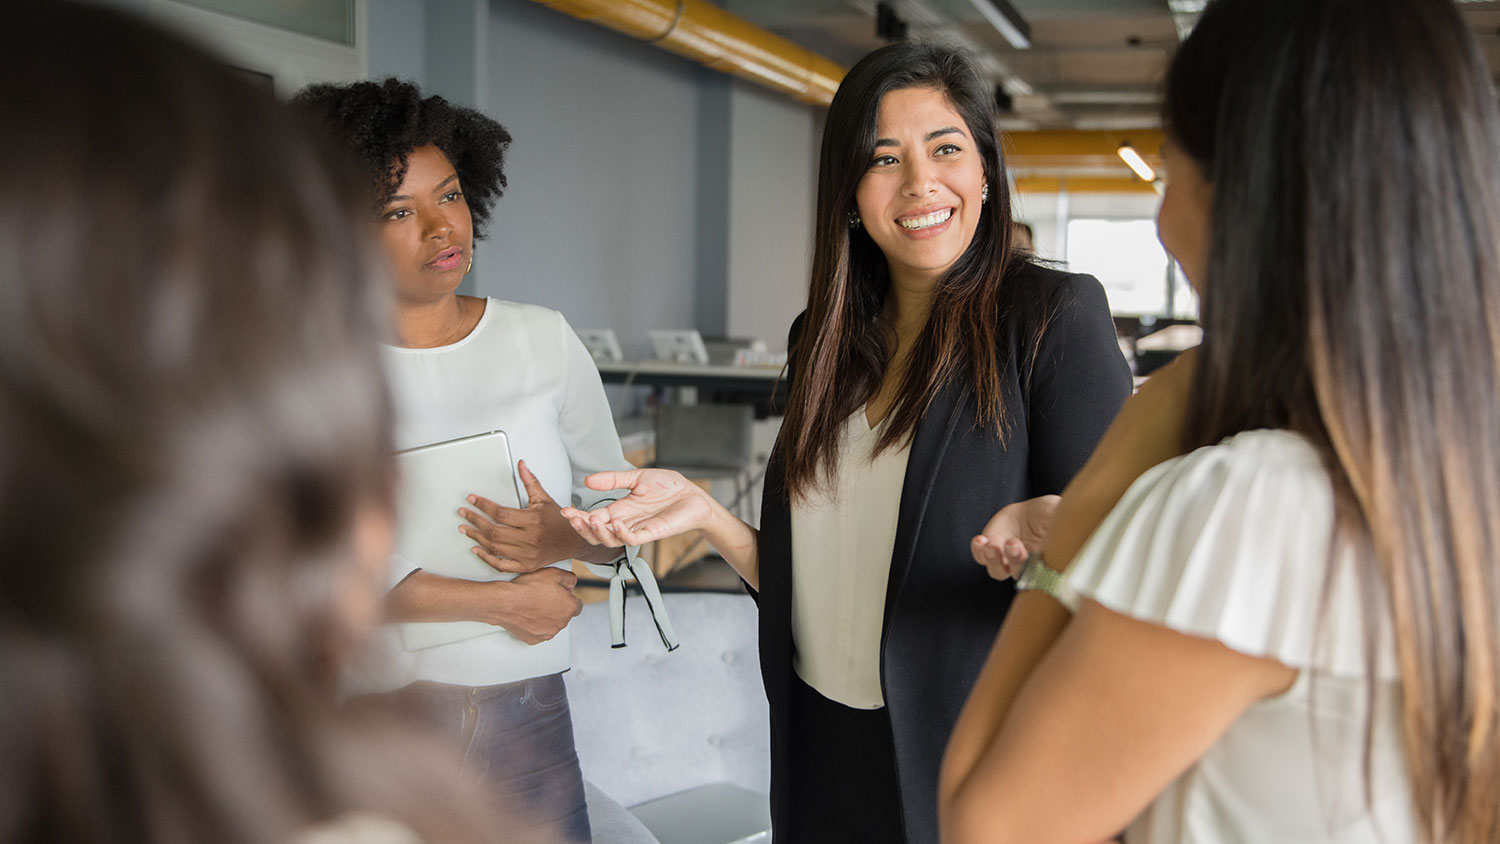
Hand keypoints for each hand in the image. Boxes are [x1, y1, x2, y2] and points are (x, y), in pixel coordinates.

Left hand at [459, 460, 587, 572]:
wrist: (573, 541)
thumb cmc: (558, 520)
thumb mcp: (544, 499)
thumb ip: (530, 482)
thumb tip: (521, 465)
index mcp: (533, 520)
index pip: (501, 513)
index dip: (483, 505)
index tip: (472, 499)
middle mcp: (530, 539)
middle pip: (494, 530)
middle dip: (475, 520)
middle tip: (464, 513)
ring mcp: (527, 554)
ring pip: (494, 547)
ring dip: (476, 537)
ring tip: (465, 528)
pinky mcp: (526, 565)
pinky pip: (501, 565)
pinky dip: (487, 558)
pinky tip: (477, 549)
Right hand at [493, 567, 581, 644]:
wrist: (506, 602)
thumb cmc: (528, 588)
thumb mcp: (554, 573)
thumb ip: (569, 579)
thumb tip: (571, 583)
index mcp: (570, 608)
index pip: (577, 605)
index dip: (567, 598)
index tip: (560, 595)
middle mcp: (561, 623)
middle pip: (563, 615)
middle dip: (556, 607)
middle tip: (543, 597)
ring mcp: (547, 633)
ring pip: (550, 625)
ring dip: (545, 617)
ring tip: (533, 605)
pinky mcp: (534, 639)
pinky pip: (537, 632)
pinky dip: (533, 625)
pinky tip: (527, 614)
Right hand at [560, 468, 712, 547]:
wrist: (693, 495)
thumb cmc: (669, 487)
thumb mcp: (637, 478)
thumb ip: (613, 479)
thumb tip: (588, 479)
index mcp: (620, 510)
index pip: (594, 517)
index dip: (578, 517)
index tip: (565, 511)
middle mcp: (626, 522)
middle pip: (597, 533)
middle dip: (582, 527)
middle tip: (571, 518)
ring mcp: (638, 529)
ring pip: (611, 539)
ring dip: (598, 532)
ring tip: (591, 521)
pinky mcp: (652, 534)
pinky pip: (632, 539)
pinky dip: (622, 533)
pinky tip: (616, 523)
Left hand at [971, 494, 1058, 580]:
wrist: (1032, 511)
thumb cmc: (1051, 515)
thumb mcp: (1059, 514)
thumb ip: (1064, 522)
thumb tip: (1080, 525)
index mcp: (1045, 561)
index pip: (1041, 574)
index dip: (1037, 569)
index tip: (1038, 554)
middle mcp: (1025, 565)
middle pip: (1018, 573)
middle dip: (1015, 560)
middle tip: (1014, 544)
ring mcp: (1006, 559)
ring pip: (997, 571)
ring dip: (993, 560)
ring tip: (991, 546)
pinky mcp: (992, 548)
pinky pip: (981, 556)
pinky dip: (978, 550)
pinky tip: (980, 540)